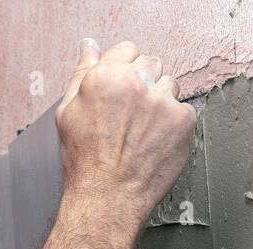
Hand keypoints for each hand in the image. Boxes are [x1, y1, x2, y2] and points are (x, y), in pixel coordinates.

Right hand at [56, 39, 196, 222]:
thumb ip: (82, 73)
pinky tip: (156, 142)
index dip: (125, 70)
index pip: (128, 50)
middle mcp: (136, 83)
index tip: (124, 90)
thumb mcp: (68, 112)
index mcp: (106, 76)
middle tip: (133, 115)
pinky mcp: (182, 121)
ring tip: (144, 131)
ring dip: (161, 102)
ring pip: (170, 86)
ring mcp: (162, 101)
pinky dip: (175, 125)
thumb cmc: (85, 161)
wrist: (107, 197)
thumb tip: (89, 47)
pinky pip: (185, 111)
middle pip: (151, 64)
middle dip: (144, 83)